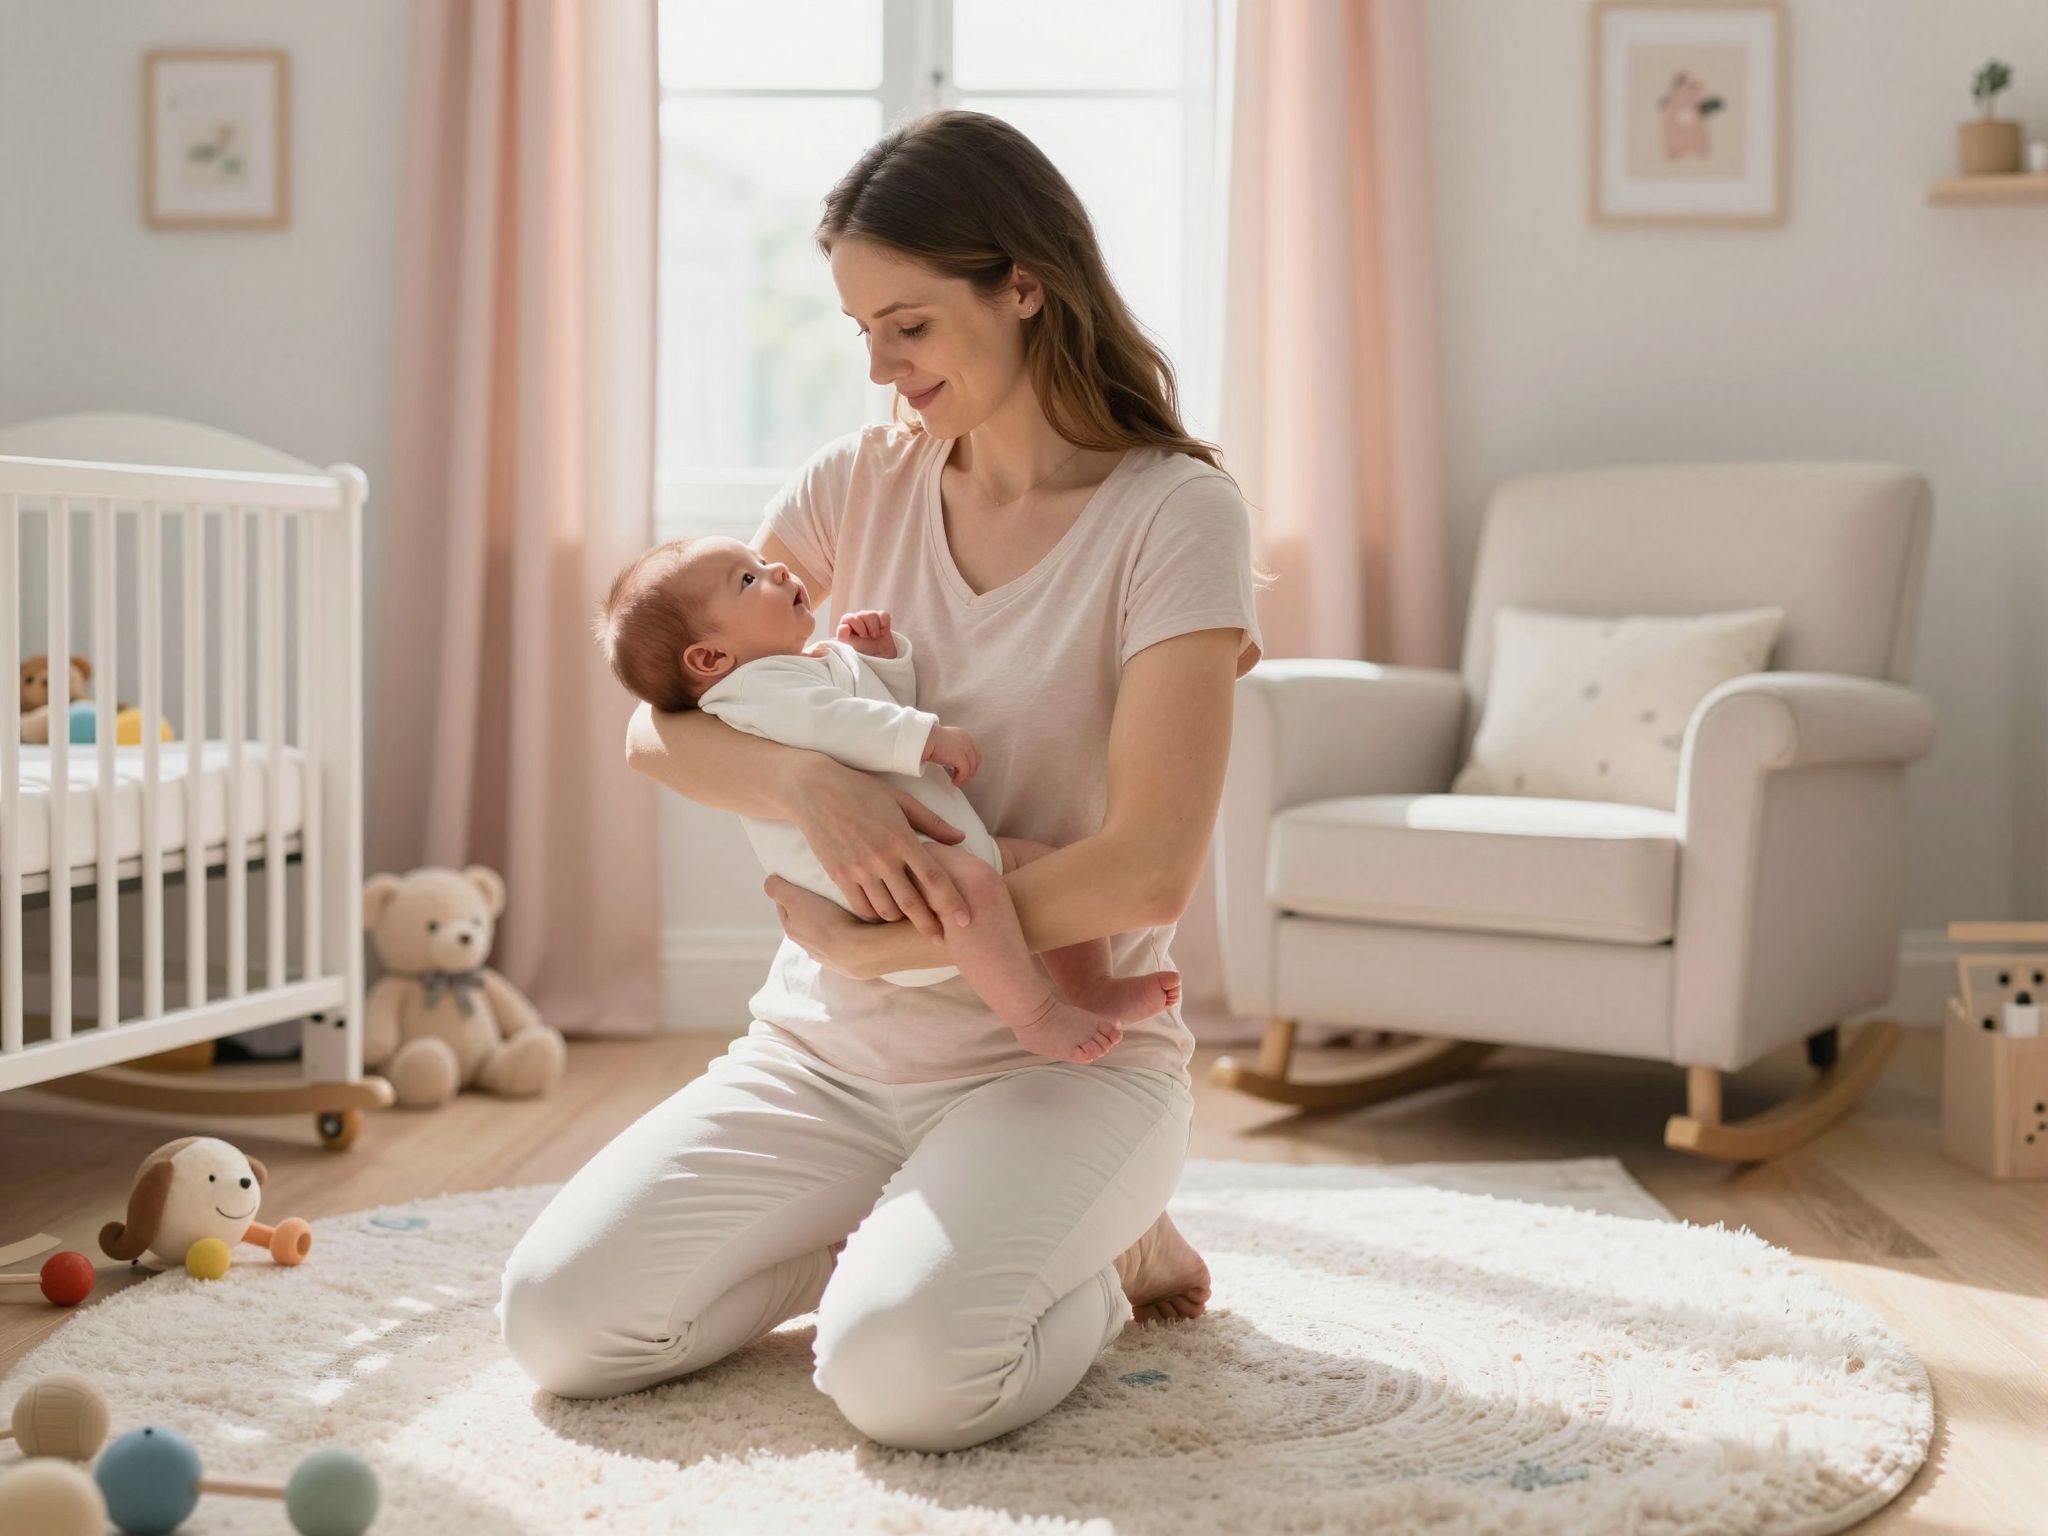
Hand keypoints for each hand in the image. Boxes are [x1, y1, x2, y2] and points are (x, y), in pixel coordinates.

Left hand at [766, 875, 883, 978]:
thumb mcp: (794, 898)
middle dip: (809, 908)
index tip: (799, 882)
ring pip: (824, 933)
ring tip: (843, 907)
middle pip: (804, 921)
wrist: (858, 950)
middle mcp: (806, 946)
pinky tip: (856, 924)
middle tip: (822, 892)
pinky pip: (844, 941)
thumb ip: (777, 889)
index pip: (784, 908)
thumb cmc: (825, 921)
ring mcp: (828, 954)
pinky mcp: (848, 959)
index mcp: (792, 930)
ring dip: (829, 921)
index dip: (789, 893)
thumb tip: (769, 882)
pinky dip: (847, 932)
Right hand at [788, 757, 972, 939]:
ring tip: (909, 919)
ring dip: (900, 919)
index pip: (934, 878)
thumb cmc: (862, 791)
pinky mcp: (838, 875)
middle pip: (912, 903)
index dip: (952, 902)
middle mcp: (881, 857)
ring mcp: (858, 869)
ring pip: (885, 910)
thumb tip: (962, 838)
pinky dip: (875, 914)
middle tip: (942, 940)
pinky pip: (861, 907)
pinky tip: (883, 911)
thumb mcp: (901, 801)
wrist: (814, 790)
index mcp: (902, 838)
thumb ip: (932, 822)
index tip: (965, 920)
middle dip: (930, 925)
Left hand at [836, 609, 895, 657]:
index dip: (858, 627)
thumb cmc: (862, 647)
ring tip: (875, 636)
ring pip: (873, 614)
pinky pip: (884, 615)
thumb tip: (844, 627)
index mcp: (848, 622)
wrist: (878, 653)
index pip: (850, 618)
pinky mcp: (881, 617)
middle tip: (868, 637)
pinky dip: (884, 623)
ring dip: (875, 629)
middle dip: (867, 629)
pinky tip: (883, 631)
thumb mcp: (850, 644)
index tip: (861, 636)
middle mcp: (858, 617)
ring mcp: (870, 616)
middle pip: (863, 615)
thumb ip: (843, 636)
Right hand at [922, 724, 979, 786]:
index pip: (974, 752)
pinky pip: (964, 772)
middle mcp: (967, 741)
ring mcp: (964, 749)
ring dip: (965, 777)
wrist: (923, 738)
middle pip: (976, 760)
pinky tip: (954, 781)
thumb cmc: (928, 740)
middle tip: (962, 779)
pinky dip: (960, 779)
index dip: (971, 764)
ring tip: (957, 781)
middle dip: (970, 771)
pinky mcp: (960, 757)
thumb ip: (952, 748)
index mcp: (964, 736)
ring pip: (971, 767)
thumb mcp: (945, 741)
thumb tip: (952, 759)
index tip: (965, 772)